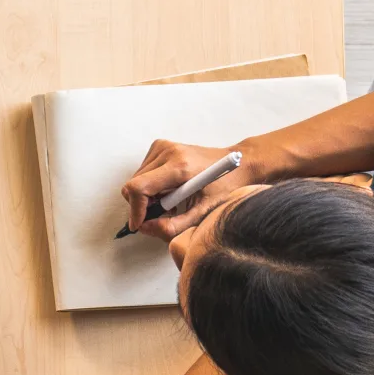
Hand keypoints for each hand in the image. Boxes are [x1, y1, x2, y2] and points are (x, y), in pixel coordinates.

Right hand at [119, 141, 254, 240]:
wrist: (240, 163)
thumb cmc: (226, 187)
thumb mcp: (203, 212)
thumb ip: (173, 226)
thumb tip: (145, 228)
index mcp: (179, 167)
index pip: (139, 187)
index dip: (135, 210)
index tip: (140, 224)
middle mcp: (168, 152)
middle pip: (133, 185)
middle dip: (143, 205)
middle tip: (164, 213)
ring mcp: (162, 147)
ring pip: (135, 180)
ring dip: (147, 196)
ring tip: (170, 201)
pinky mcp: (160, 146)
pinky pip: (141, 172)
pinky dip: (150, 186)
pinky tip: (169, 189)